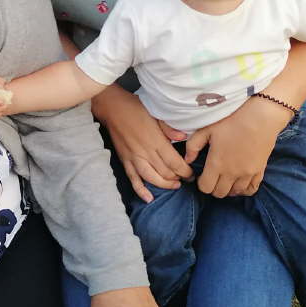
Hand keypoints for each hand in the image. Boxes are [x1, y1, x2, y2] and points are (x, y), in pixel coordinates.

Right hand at [92, 85, 190, 202]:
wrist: (113, 108)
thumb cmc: (136, 108)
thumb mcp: (156, 112)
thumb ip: (169, 127)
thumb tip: (183, 137)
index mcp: (155, 140)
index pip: (174, 162)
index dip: (185, 171)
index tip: (192, 174)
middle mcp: (145, 152)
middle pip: (165, 172)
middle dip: (178, 178)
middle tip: (187, 179)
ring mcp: (134, 158)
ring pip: (151, 178)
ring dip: (164, 185)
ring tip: (174, 186)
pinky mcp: (125, 160)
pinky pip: (133, 179)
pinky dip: (141, 190)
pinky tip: (149, 198)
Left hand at [192, 97, 292, 196]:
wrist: (261, 117)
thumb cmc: (232, 120)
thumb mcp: (207, 129)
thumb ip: (193, 145)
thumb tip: (187, 160)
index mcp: (217, 164)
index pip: (205, 188)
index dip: (201, 183)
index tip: (202, 175)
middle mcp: (232, 173)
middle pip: (219, 193)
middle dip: (213, 187)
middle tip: (213, 176)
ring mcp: (247, 174)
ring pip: (235, 193)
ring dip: (228, 189)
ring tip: (225, 178)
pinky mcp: (259, 171)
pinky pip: (251, 189)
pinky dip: (244, 189)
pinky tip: (239, 182)